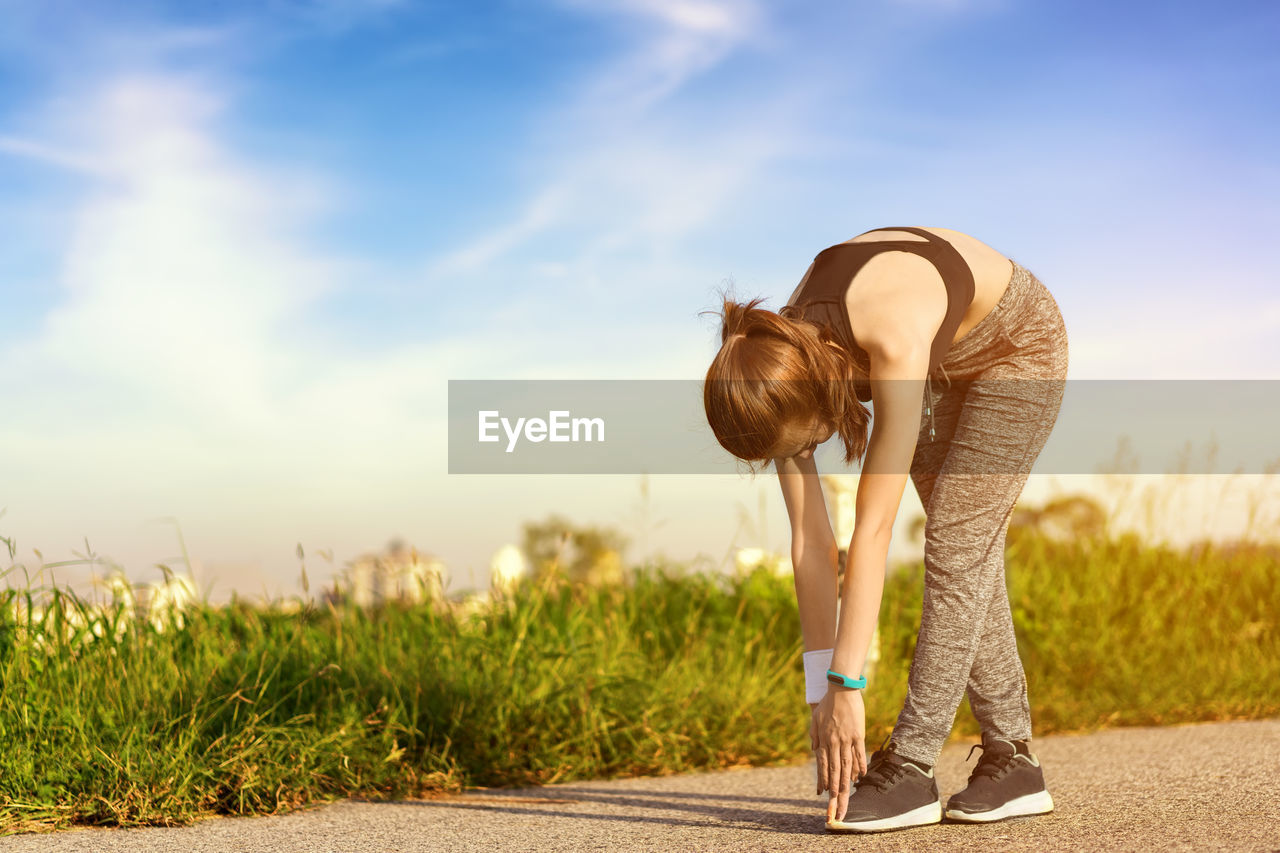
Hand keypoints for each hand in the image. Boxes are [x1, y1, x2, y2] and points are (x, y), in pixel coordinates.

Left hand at [811, 687, 866, 822]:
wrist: (841, 689)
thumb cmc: (827, 704)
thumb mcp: (815, 719)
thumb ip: (815, 736)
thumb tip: (814, 751)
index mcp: (823, 739)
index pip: (822, 765)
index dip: (823, 780)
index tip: (823, 795)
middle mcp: (834, 742)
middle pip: (834, 770)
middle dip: (834, 790)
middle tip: (834, 804)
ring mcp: (846, 739)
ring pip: (845, 766)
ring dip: (845, 783)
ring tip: (845, 797)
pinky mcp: (858, 734)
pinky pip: (858, 753)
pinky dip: (859, 766)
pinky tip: (860, 777)